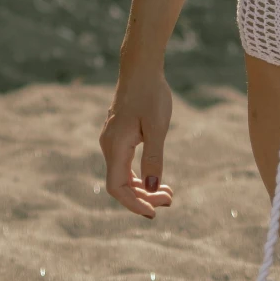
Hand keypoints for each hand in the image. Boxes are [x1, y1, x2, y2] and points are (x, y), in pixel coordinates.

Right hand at [99, 70, 172, 219]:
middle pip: (121, 184)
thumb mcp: (157, 127)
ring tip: (168, 192)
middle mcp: (109, 145)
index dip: (134, 204)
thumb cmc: (151, 94)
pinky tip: (156, 177)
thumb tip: (151, 187)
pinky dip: (140, 176)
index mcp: (115, 145)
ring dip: (143, 188)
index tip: (155, 212)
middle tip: (171, 199)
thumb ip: (153, 157)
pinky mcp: (118, 135)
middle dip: (144, 197)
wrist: (141, 68)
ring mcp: (112, 140)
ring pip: (123, 175)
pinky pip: (125, 164)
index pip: (117, 187)